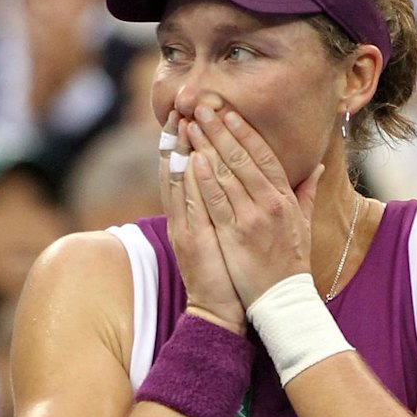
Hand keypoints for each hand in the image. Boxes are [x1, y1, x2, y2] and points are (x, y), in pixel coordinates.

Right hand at [159, 112, 245, 333]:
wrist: (220, 311)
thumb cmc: (229, 274)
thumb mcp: (227, 237)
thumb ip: (230, 210)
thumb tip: (239, 187)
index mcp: (194, 214)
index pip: (188, 170)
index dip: (188, 142)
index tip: (193, 114)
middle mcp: (185, 217)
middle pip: (177, 169)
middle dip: (180, 136)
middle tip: (182, 105)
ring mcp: (185, 228)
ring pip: (177, 181)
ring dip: (177, 150)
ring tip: (179, 120)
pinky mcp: (191, 241)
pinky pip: (186, 206)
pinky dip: (185, 182)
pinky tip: (186, 159)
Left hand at [186, 106, 323, 306]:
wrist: (282, 299)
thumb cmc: (291, 263)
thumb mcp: (304, 224)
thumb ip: (307, 194)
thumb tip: (317, 168)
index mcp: (286, 198)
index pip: (264, 156)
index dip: (245, 132)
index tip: (228, 113)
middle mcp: (270, 203)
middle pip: (242, 158)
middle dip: (221, 130)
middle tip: (203, 107)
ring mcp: (252, 218)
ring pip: (226, 173)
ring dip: (207, 146)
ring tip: (191, 125)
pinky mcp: (234, 235)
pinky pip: (216, 200)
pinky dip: (203, 178)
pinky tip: (192, 159)